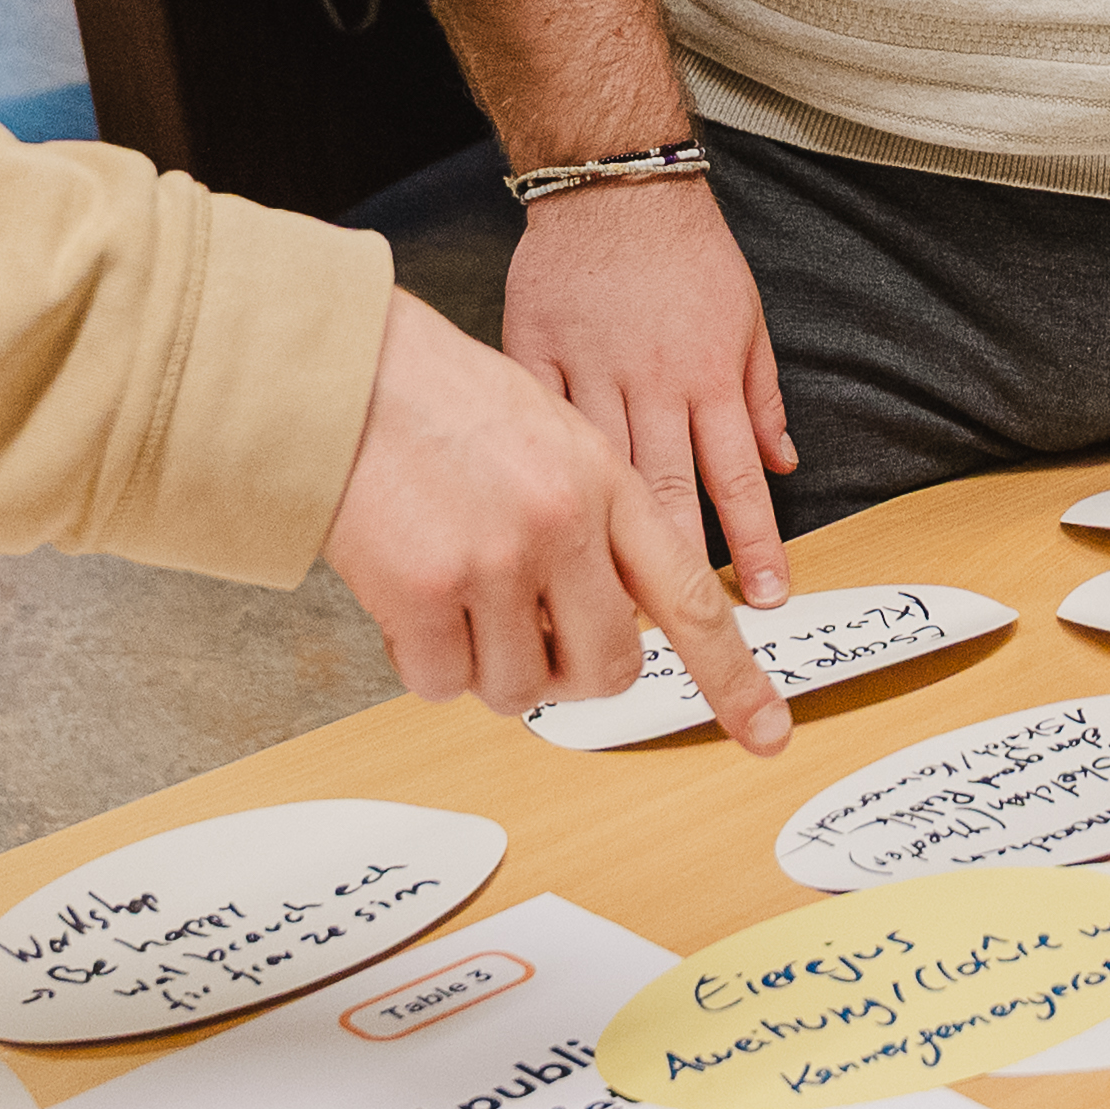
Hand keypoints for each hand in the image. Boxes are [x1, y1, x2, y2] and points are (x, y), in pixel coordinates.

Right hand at [321, 289, 782, 747]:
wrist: (342, 371)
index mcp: (605, 483)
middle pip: (606, 668)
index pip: (688, 598)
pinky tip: (407, 602)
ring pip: (518, 689)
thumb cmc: (439, 397)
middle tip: (529, 639)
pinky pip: (442, 684)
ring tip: (454, 595)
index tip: (767, 737)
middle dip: (571, 674)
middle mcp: (562, 526)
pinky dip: (424, 663)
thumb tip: (606, 610)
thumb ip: (592, 516)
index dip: (733, 678)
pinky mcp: (420, 594)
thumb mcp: (550, 431)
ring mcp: (492, 562)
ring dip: (487, 666)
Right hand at [496, 176, 798, 607]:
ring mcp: (587, 374)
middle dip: (681, 566)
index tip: (770, 599)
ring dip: (602, 544)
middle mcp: (652, 383)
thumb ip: (760, 395)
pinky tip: (529, 534)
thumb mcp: (746, 317)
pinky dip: (534, 481)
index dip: (757, 544)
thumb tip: (785, 464)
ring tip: (604, 612)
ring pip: (596, 476)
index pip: (738, 477)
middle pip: (669, 491)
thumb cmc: (685, 252)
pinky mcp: (530, 359)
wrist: (613, 185)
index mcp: (708, 376)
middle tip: (686, 636)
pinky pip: (533, 432)